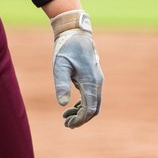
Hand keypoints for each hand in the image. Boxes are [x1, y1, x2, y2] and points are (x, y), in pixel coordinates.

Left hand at [50, 10, 102, 127]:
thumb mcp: (60, 65)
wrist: (75, 33)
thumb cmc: (66, 48)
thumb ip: (61, 84)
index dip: (81, 119)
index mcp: (91, 82)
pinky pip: (91, 95)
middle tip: (66, 124)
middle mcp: (97, 82)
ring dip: (82, 112)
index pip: (90, 108)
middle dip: (81, 118)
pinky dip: (83, 104)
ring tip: (66, 117)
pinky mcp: (93, 77)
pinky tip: (72, 106)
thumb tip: (62, 104)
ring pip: (93, 102)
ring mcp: (96, 79)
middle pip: (94, 108)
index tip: (68, 124)